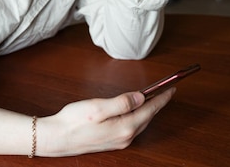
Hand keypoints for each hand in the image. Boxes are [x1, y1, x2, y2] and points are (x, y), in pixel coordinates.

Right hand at [37, 88, 174, 156]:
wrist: (58, 138)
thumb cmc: (73, 121)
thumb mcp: (97, 107)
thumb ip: (121, 102)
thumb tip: (140, 97)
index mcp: (124, 127)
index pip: (150, 109)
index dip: (162, 98)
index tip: (171, 88)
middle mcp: (125, 137)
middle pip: (148, 117)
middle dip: (158, 103)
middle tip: (167, 91)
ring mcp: (120, 140)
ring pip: (141, 123)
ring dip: (149, 110)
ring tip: (155, 98)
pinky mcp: (113, 141)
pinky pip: (133, 127)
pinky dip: (139, 116)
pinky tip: (137, 110)